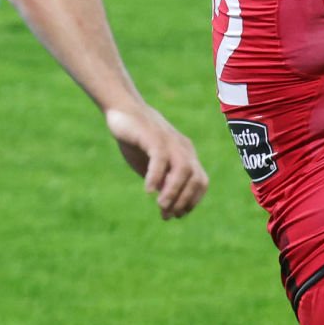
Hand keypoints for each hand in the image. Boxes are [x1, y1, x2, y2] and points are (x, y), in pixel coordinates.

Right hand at [104, 102, 208, 219]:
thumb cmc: (137, 139)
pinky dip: (156, 176)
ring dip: (174, 192)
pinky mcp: (153, 136)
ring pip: (183, 170)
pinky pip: (161, 158)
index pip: (201, 182)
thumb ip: (162, 181)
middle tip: (166, 214)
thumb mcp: (152, 165)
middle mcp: (182, 148)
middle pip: (196, 178)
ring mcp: (169, 141)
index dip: (192, 201)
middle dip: (184, 200)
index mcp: (185, 154)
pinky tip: (147, 190)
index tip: (175, 215)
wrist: (122, 109)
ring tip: (160, 206)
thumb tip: (168, 208)